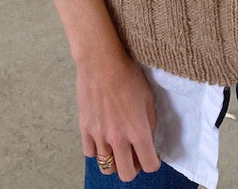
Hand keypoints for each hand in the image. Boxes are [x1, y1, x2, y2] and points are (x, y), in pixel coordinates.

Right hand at [76, 50, 160, 181]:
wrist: (101, 61)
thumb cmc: (128, 74)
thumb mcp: (148, 97)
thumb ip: (149, 123)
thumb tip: (149, 140)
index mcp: (138, 130)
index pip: (148, 165)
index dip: (153, 163)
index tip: (152, 156)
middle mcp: (118, 138)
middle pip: (126, 174)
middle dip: (133, 168)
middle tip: (134, 155)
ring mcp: (99, 135)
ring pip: (107, 168)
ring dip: (115, 161)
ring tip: (118, 147)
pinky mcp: (85, 129)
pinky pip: (91, 153)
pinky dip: (98, 150)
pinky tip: (103, 138)